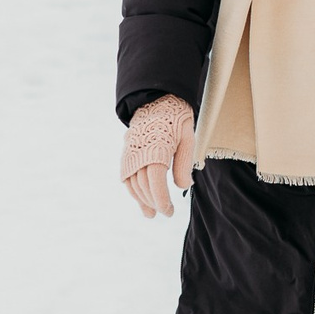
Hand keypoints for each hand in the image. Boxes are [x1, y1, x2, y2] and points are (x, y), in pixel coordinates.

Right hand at [121, 95, 196, 217]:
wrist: (156, 99)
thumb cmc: (176, 118)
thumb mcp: (187, 137)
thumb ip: (184, 163)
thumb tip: (183, 186)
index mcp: (156, 148)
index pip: (155, 181)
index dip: (161, 200)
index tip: (168, 212)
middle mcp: (139, 152)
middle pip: (143, 185)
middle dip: (154, 203)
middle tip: (166, 213)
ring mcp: (130, 153)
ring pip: (132, 183)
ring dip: (142, 200)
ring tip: (151, 213)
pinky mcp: (127, 153)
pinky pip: (126, 176)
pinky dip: (133, 190)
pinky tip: (141, 199)